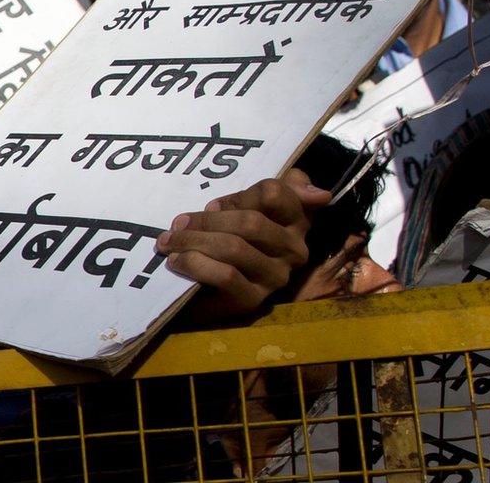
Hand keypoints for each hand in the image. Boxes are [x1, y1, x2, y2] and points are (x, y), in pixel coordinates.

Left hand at [162, 169, 325, 321]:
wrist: (210, 288)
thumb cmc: (232, 235)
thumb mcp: (251, 205)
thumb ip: (282, 188)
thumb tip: (320, 194)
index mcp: (298, 221)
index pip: (273, 193)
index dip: (238, 196)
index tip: (214, 205)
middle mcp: (295, 251)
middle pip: (250, 222)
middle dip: (207, 220)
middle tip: (177, 223)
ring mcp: (276, 278)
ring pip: (233, 248)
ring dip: (193, 241)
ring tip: (169, 241)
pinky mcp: (253, 301)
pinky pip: (224, 275)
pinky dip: (195, 264)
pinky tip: (177, 261)